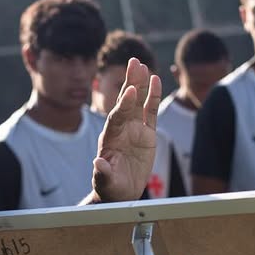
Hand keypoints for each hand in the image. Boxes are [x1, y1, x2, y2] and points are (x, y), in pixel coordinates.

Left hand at [91, 58, 161, 202]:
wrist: (120, 192)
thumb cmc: (110, 187)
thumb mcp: (106, 182)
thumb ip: (103, 172)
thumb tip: (98, 163)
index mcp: (110, 137)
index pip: (117, 117)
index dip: (123, 104)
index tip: (131, 91)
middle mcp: (121, 128)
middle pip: (126, 102)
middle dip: (130, 82)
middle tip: (134, 62)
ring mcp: (134, 128)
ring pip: (138, 102)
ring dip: (140, 84)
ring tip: (143, 65)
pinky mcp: (147, 133)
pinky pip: (151, 111)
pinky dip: (153, 96)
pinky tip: (155, 80)